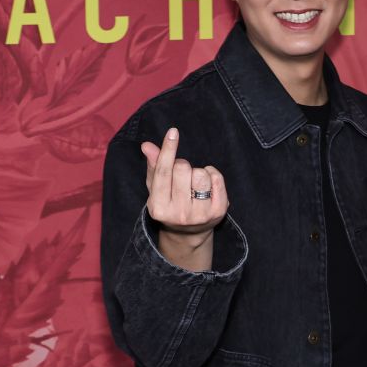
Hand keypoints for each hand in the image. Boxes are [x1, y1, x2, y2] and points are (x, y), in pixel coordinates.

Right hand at [141, 128, 227, 248]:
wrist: (188, 234)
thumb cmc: (169, 204)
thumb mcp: (156, 189)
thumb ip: (153, 167)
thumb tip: (147, 145)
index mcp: (158, 207)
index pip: (163, 172)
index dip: (168, 150)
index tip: (173, 132)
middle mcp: (179, 213)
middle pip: (183, 168)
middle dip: (182, 165)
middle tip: (182, 177)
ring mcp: (200, 214)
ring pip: (202, 173)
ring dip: (198, 171)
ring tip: (194, 183)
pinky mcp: (218, 212)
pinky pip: (217, 178)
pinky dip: (212, 174)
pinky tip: (207, 184)